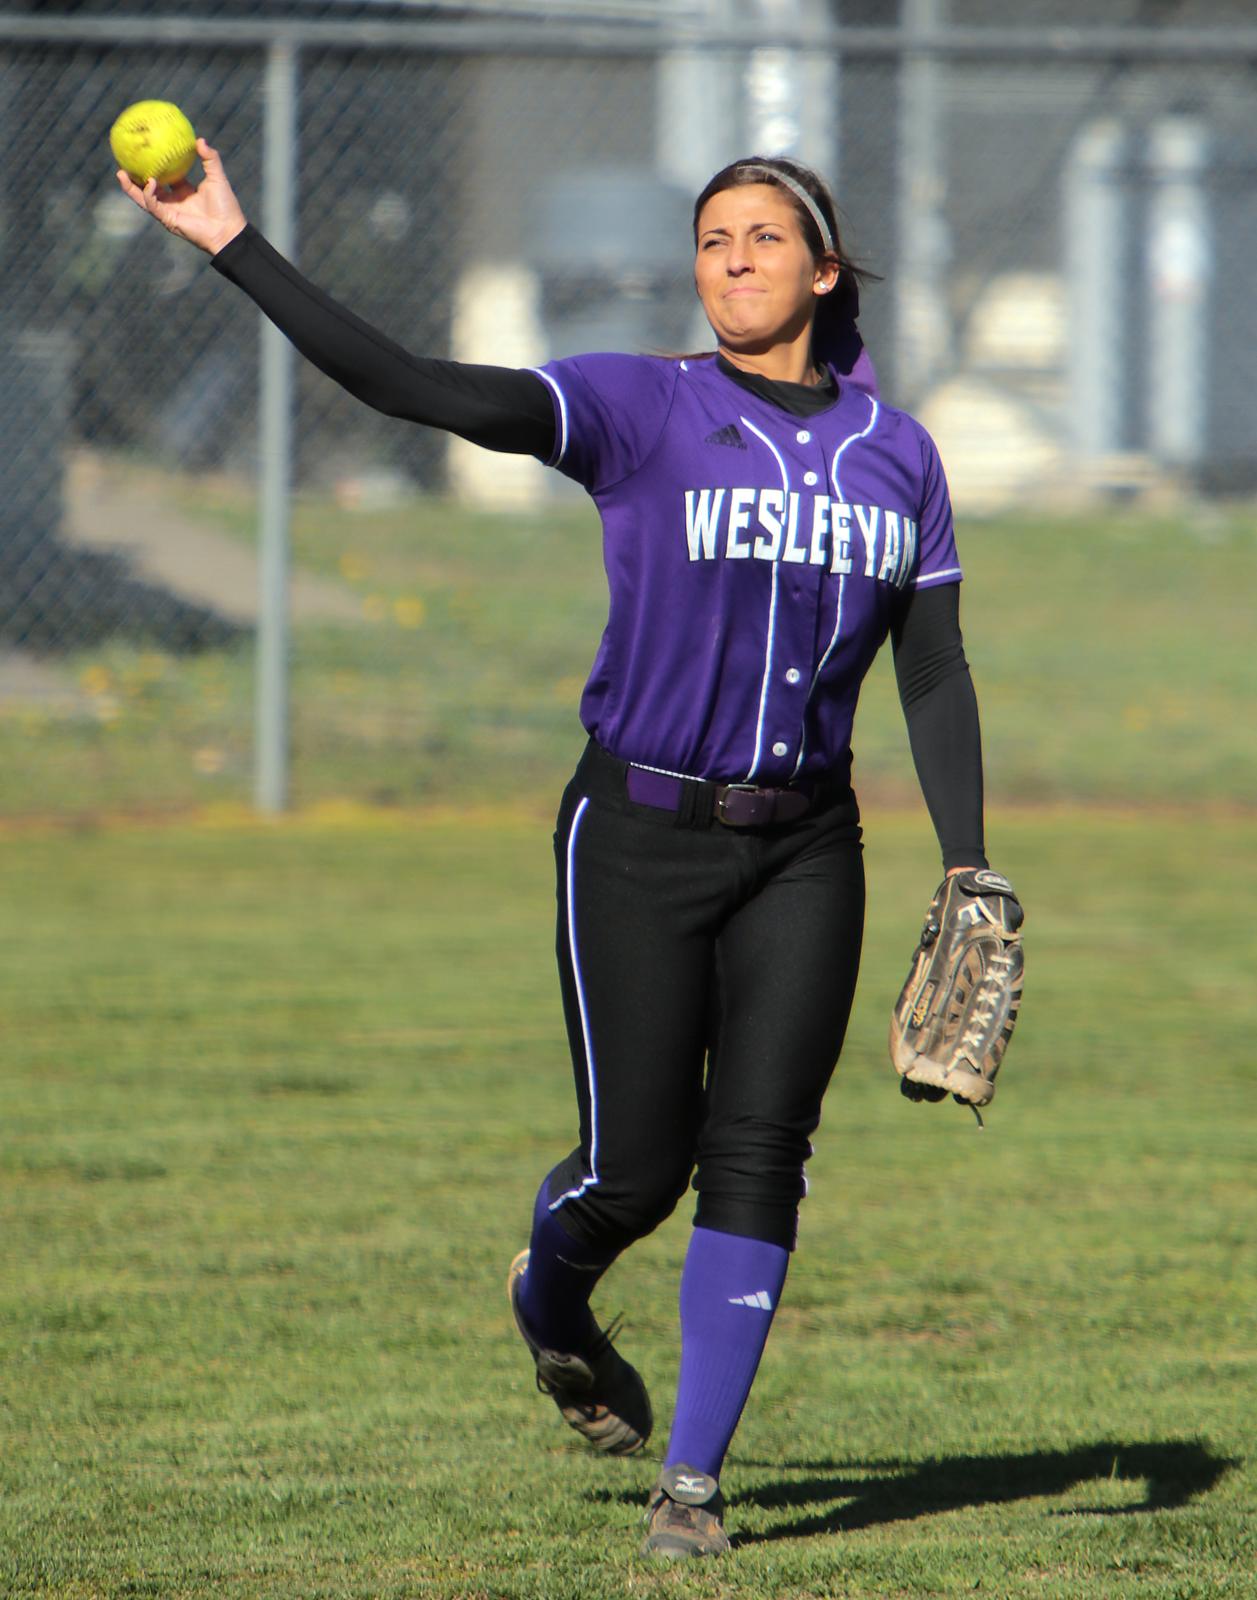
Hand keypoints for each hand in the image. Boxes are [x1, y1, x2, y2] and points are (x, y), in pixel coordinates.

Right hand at [115, 137, 246, 256]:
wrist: (228, 230)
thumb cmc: (226, 206)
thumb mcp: (217, 177)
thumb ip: (210, 159)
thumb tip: (199, 139)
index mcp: (183, 191)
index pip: (163, 177)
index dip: (153, 165)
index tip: (143, 152)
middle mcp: (173, 201)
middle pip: (147, 188)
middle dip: (133, 177)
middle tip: (122, 161)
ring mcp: (169, 211)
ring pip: (143, 198)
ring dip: (131, 187)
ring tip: (120, 173)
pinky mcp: (168, 220)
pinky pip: (153, 205)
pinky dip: (148, 194)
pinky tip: (149, 182)